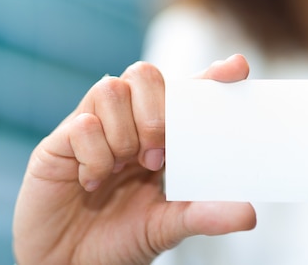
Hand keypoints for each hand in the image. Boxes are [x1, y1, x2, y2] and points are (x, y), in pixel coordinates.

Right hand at [13, 55, 255, 264]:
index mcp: (158, 135)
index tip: (237, 68)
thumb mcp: (169, 226)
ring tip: (123, 168)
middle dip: (156, 111)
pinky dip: (95, 155)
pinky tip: (93, 182)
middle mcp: (126, 123)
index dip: (210, 75)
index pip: (185, 90)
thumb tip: (249, 213)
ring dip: (124, 133)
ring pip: (111, 88)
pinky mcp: (58, 144)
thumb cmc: (120, 239)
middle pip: (144, 74)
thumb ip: (204, 215)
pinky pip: (82, 124)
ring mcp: (92, 129)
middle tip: (157, 157)